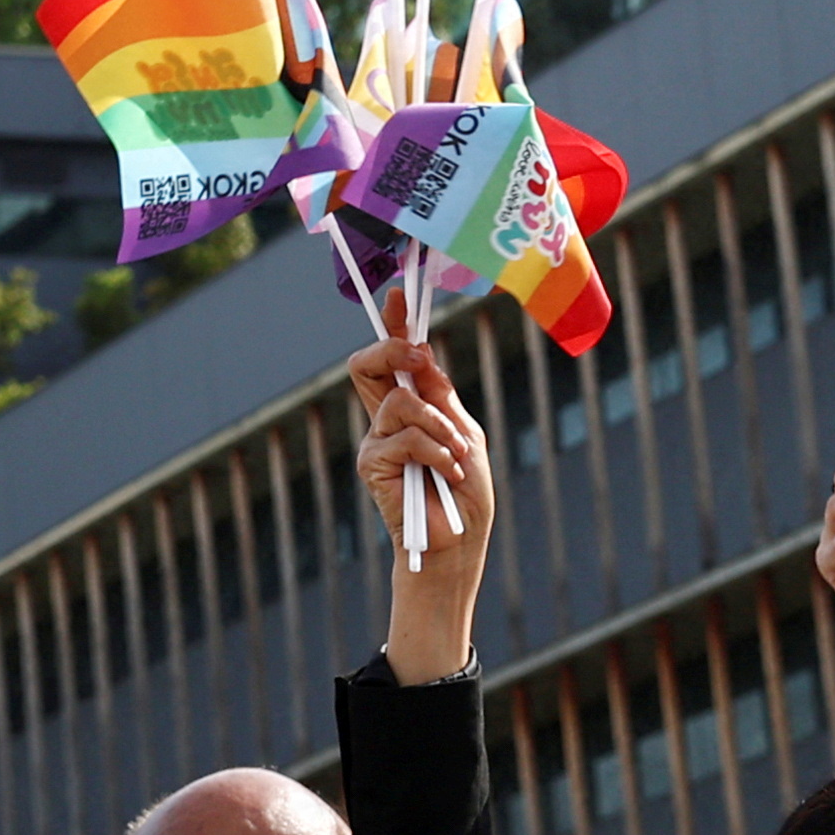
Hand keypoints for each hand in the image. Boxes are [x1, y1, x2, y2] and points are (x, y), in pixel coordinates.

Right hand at [350, 336, 496, 675]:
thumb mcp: (463, 432)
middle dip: (392, 351)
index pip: (396, 359)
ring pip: (399, 402)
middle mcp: (387, 420)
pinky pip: (403, 436)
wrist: (459, 541)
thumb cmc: (465, 492)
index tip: (399, 293)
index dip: (393, 324)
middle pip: (368, 366)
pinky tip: (445, 473)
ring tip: (453, 456)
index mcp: (413, 407)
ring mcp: (375, 441)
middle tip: (417, 358)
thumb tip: (420, 352)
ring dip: (437, 426)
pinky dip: (434, 451)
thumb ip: (440, 395)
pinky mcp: (371, 464)